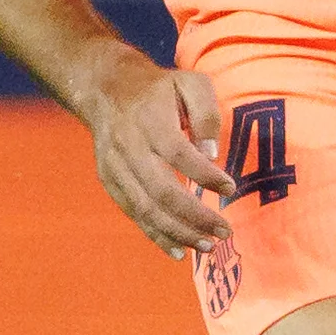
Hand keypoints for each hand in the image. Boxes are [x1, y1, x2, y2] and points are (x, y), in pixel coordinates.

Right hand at [76, 47, 234, 258]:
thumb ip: (206, 114)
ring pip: (146, 208)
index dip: (205, 175)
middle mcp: (130, 147)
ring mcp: (116, 167)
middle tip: (224, 232)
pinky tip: (179, 251)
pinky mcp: (110, 181)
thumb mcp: (189, 83)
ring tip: (207, 247)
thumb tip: (212, 155)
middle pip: (161, 190)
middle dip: (195, 216)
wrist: (105, 89)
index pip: (179, 154)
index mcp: (151, 120)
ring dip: (178, 232)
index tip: (230, 187)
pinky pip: (134, 213)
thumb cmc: (157, 88)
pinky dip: (156, 235)